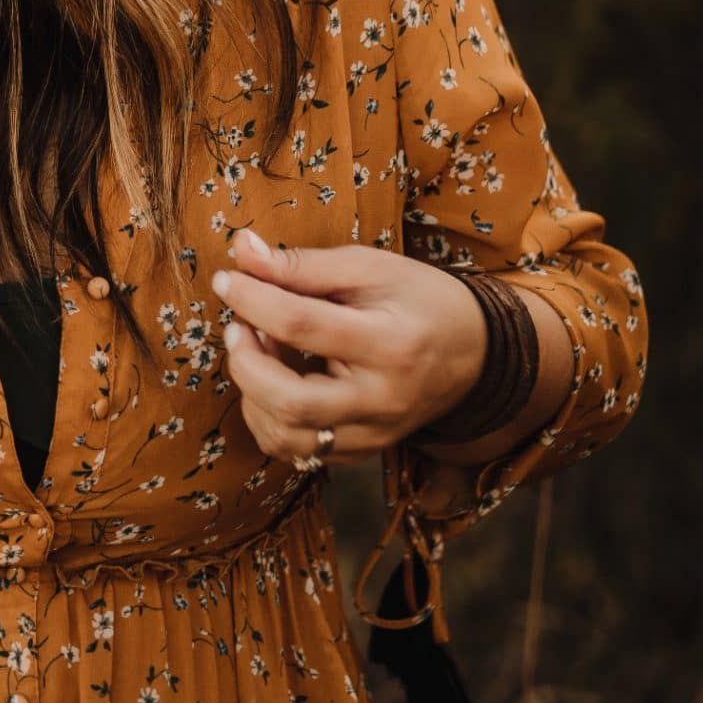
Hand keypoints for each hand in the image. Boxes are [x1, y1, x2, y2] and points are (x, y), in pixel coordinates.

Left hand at [212, 229, 488, 465]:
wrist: (474, 350)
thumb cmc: (419, 299)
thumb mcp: (369, 267)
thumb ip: (302, 264)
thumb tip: (241, 251)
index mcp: (391, 345)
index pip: (302, 325)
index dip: (252, 299)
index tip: (227, 279)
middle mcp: (383, 401)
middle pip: (289, 402)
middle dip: (245, 362)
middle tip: (239, 325)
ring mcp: (374, 434)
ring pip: (287, 437)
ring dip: (253, 393)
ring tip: (260, 350)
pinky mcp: (363, 451)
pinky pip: (298, 451)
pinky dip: (270, 417)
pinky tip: (275, 380)